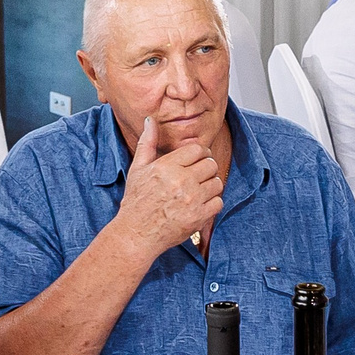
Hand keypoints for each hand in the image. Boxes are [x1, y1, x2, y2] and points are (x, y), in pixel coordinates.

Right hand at [116, 115, 221, 256]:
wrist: (136, 233)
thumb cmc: (136, 202)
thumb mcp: (138, 168)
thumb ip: (147, 143)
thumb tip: (150, 121)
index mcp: (167, 166)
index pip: (198, 149)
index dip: (199, 154)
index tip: (195, 161)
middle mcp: (181, 181)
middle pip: (210, 165)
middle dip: (205, 169)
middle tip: (197, 177)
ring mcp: (191, 200)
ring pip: (217, 183)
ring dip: (210, 186)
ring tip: (197, 191)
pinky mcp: (198, 217)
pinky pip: (218, 202)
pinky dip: (212, 203)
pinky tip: (199, 205)